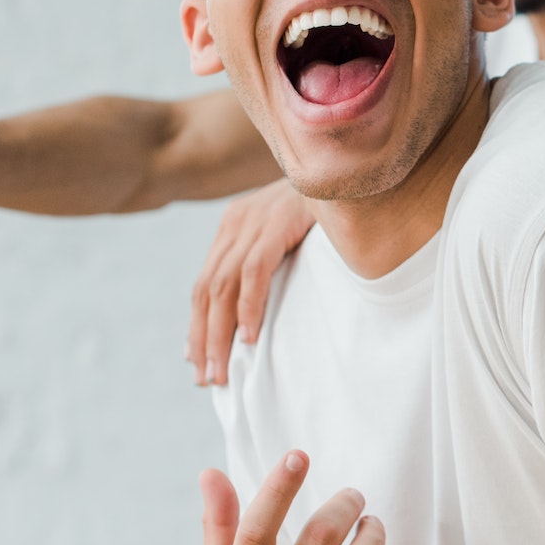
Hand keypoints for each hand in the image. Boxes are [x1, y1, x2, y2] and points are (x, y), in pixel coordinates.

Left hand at [189, 178, 316, 385]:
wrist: (348, 166)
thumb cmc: (330, 206)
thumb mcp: (292, 229)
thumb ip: (271, 256)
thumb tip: (263, 303)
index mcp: (235, 226)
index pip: (204, 283)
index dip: (197, 324)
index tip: (196, 360)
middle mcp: (236, 223)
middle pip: (206, 290)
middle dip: (202, 338)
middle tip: (206, 378)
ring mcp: (254, 222)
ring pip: (222, 287)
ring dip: (219, 333)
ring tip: (222, 369)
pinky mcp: (276, 224)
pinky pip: (255, 272)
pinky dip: (248, 307)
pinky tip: (249, 337)